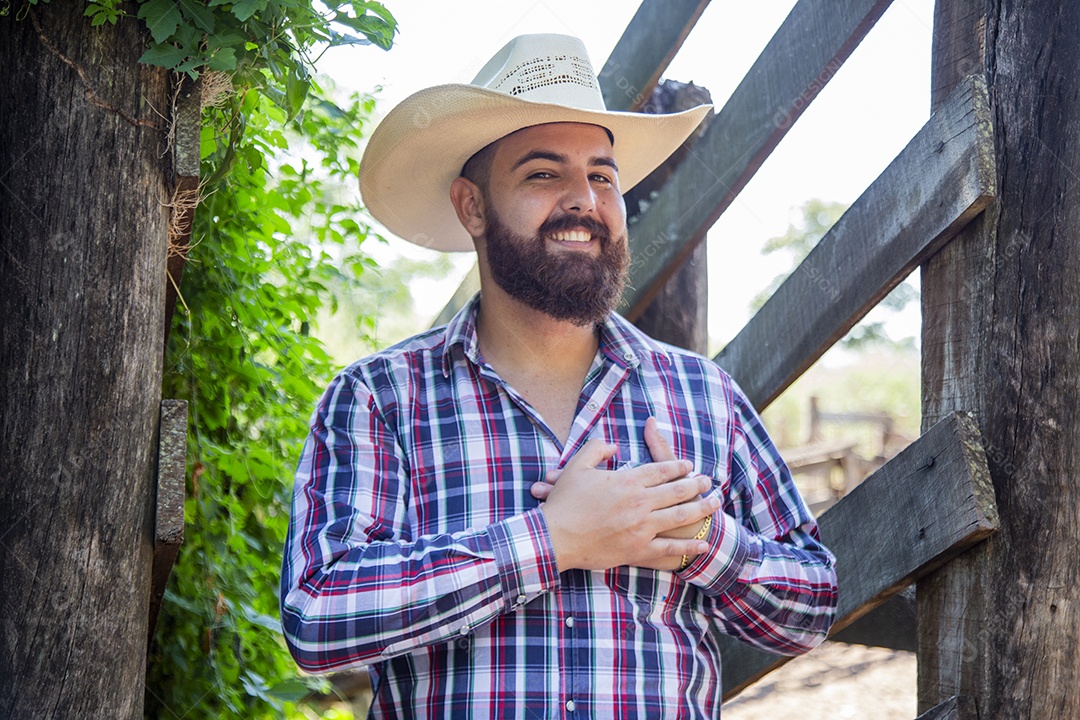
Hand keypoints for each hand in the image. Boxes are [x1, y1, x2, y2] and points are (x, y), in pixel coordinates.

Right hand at [534, 433, 717, 571]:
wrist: (554, 538)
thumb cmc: (564, 503)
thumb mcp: (576, 466)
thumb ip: (596, 449)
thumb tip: (613, 444)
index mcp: (627, 480)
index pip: (661, 470)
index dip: (678, 466)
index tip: (689, 465)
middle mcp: (639, 502)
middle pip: (677, 490)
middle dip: (696, 484)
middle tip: (709, 481)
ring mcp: (641, 528)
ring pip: (680, 516)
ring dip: (701, 509)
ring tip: (714, 503)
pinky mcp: (638, 550)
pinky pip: (669, 548)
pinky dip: (688, 546)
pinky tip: (702, 544)